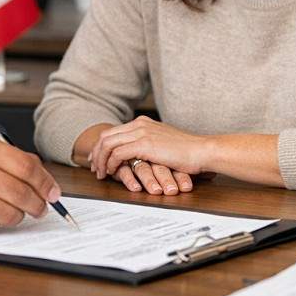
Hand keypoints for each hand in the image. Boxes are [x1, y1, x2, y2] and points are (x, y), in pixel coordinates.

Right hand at [0, 131, 60, 232]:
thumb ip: (6, 155)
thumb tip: (39, 173)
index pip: (25, 167)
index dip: (45, 183)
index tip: (53, 192)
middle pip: (20, 193)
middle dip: (38, 204)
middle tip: (41, 207)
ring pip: (8, 214)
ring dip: (19, 216)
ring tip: (18, 211)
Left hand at [89, 116, 206, 192]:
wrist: (201, 150)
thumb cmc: (187, 151)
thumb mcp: (164, 143)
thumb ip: (150, 143)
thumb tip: (139, 153)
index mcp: (143, 122)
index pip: (113, 131)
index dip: (102, 146)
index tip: (97, 157)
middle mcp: (140, 124)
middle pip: (106, 136)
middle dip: (96, 152)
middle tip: (93, 167)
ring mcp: (141, 133)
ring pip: (108, 144)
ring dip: (101, 159)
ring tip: (100, 173)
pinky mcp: (144, 144)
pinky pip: (118, 153)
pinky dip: (111, 163)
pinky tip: (112, 172)